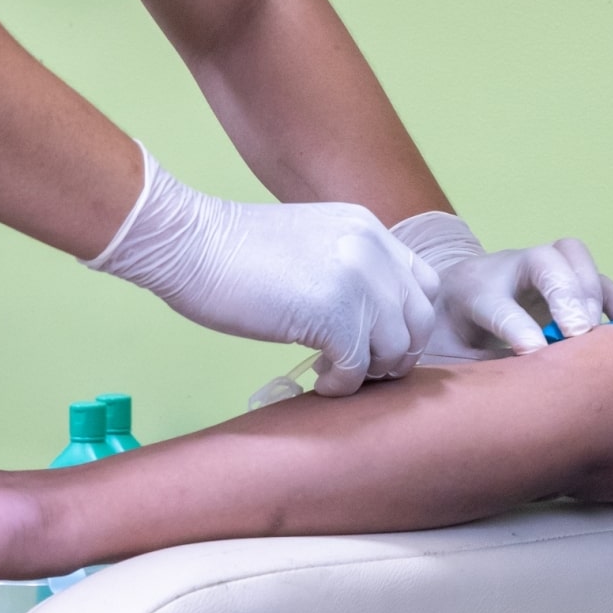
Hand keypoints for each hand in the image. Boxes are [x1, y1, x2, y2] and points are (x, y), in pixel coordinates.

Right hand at [88, 145, 440, 394]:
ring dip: (370, 371)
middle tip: (364, 368)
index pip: (423, 284)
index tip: (380, 342)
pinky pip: (357, 367)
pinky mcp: (333, 314)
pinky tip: (320, 381)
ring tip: (336, 372)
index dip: (409, 321)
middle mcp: (373, 249)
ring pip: (395, 347)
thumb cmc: (235, 252)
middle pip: (419, 319)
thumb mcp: (312, 242)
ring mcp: (356, 280)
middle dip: (397, 354)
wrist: (189, 243)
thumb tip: (370, 319)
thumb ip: (349, 267)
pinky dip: (342, 384)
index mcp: (369, 229)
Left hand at [392, 212, 612, 357]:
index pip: (496, 304)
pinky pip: (598, 276)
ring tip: (598, 332)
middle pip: (541, 259)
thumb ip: (475, 370)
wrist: (454, 296)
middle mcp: (509, 268)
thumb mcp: (449, 355)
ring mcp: (540, 267)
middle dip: (564, 293)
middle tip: (578, 332)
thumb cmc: (454, 334)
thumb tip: (508, 396)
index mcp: (472, 290)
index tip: (533, 351)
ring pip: (572, 255)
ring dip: (592, 289)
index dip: (518, 326)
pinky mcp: (568, 277)